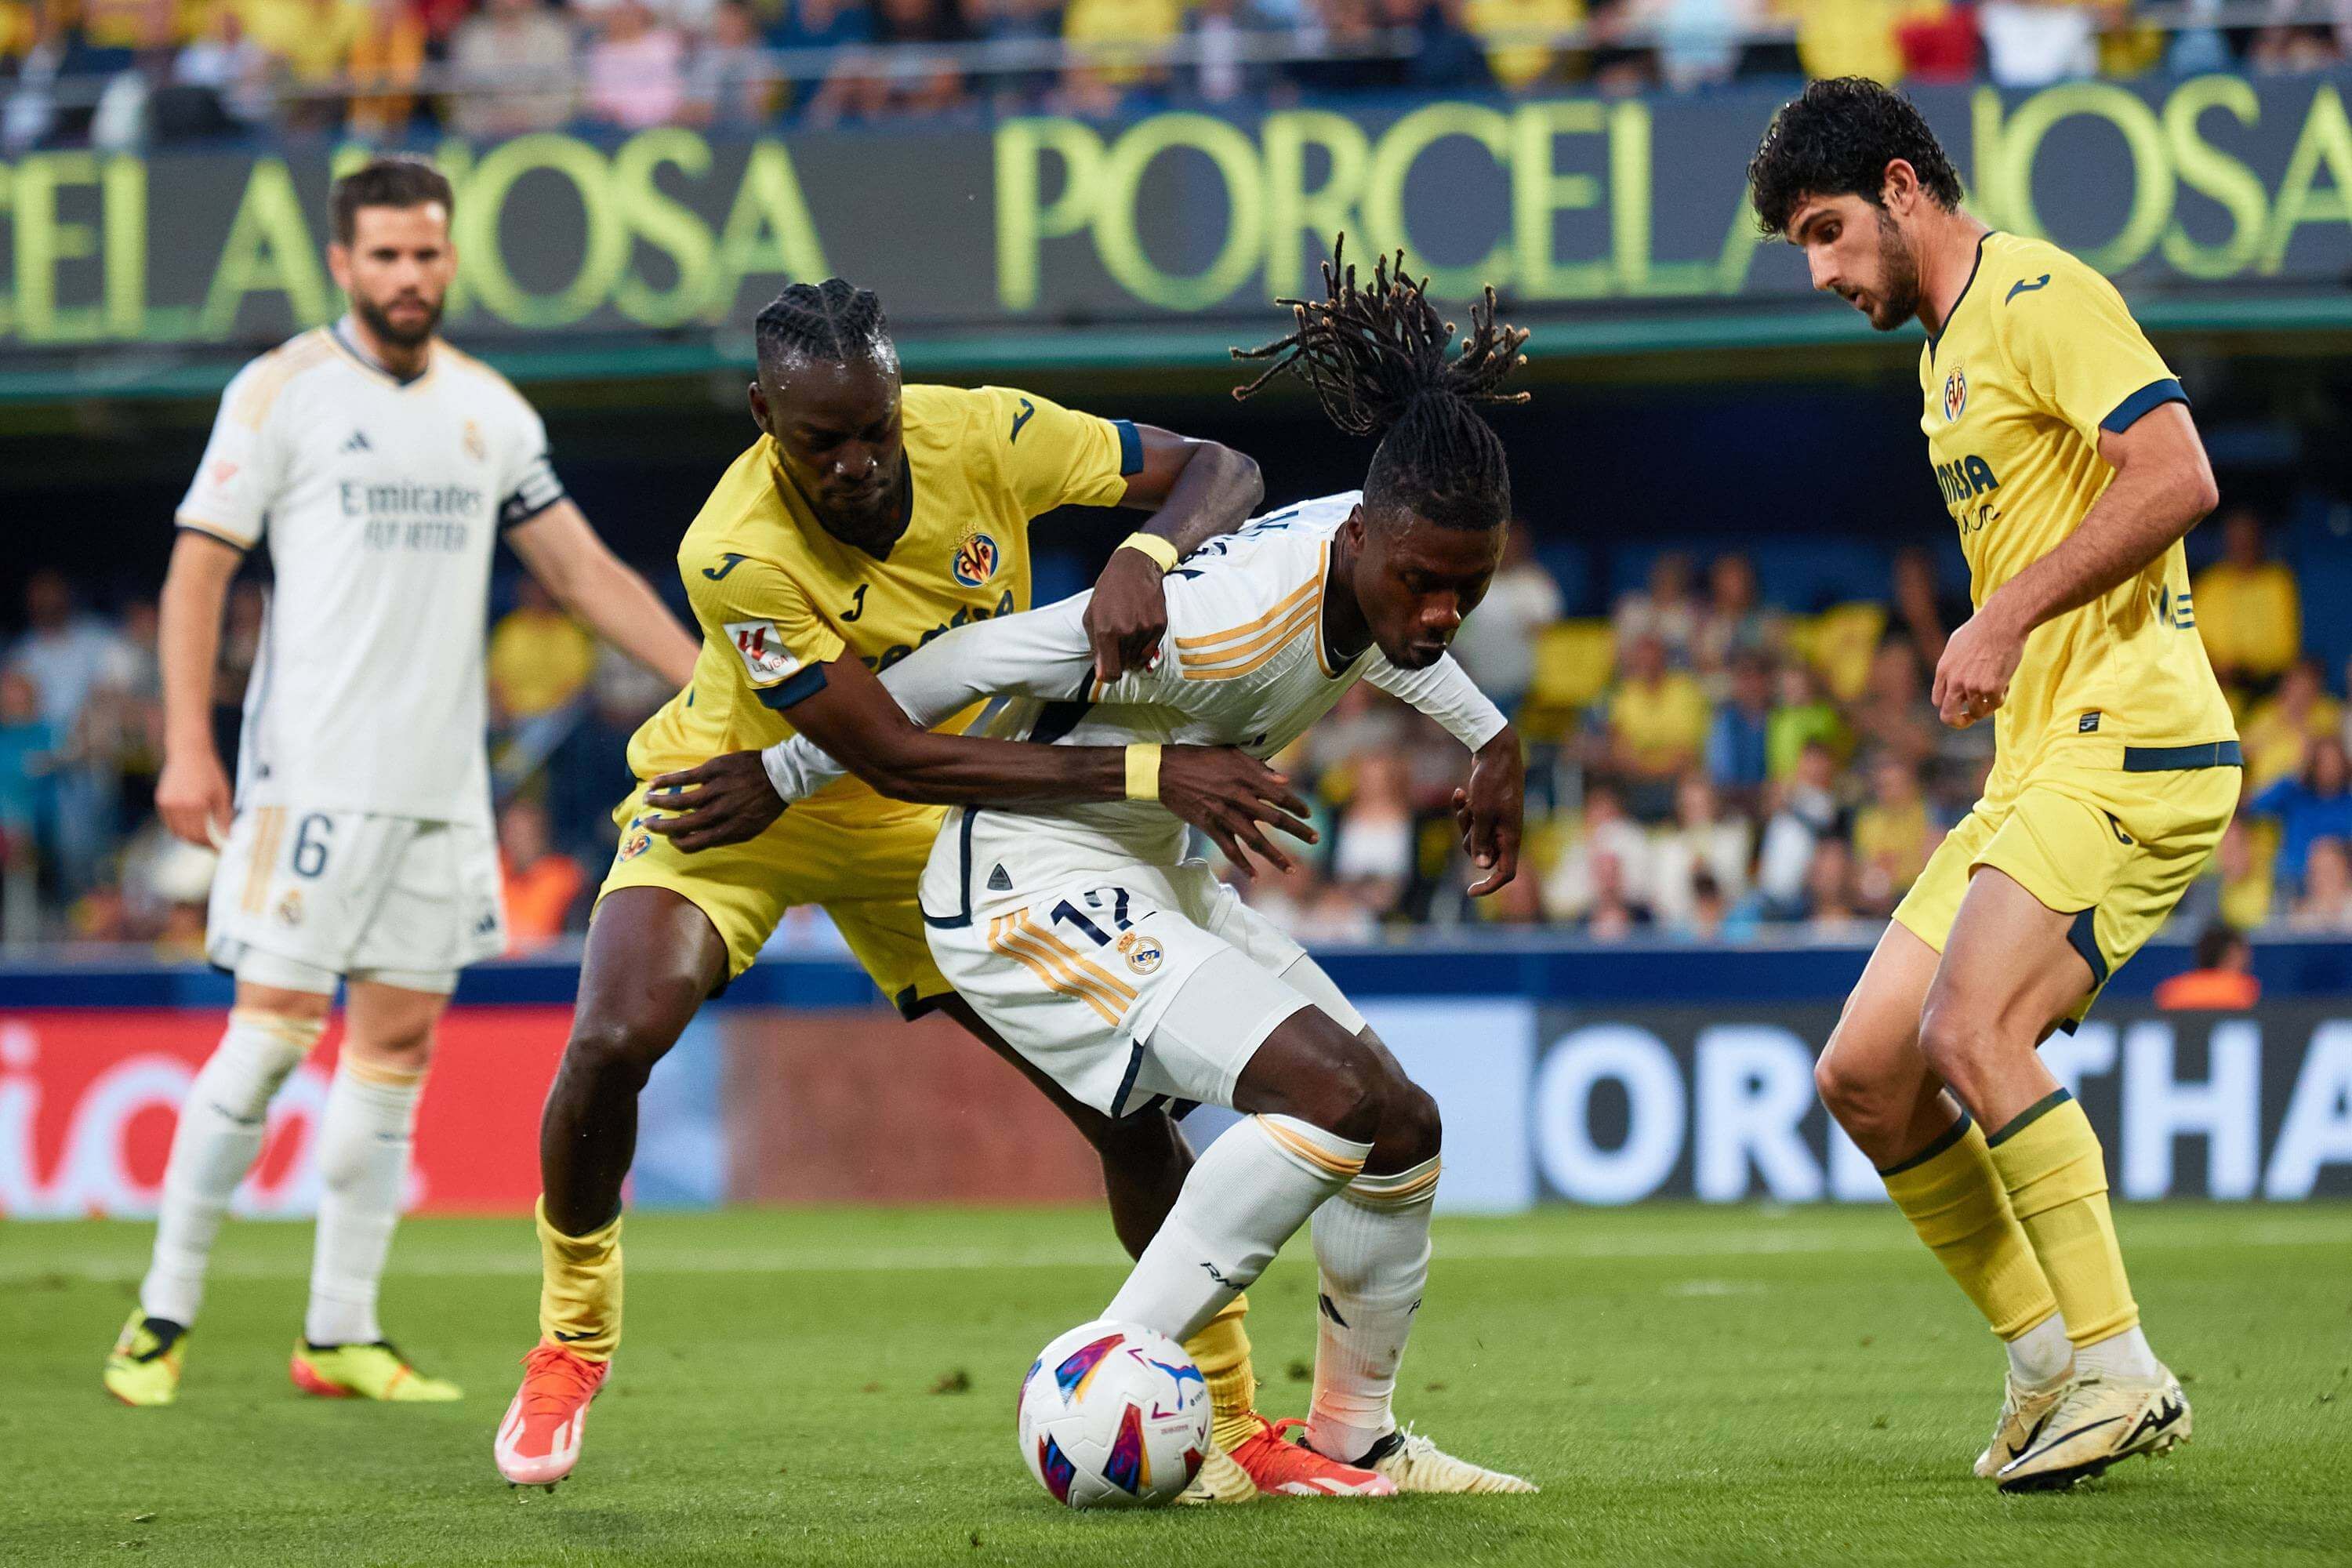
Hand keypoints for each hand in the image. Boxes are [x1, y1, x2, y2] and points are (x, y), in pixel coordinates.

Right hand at [156, 747, 232, 847]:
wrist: (189, 752)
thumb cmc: (209, 772)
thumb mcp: (222, 795)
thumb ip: (224, 818)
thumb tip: (227, 837)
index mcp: (196, 804)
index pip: (201, 835)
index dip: (210, 845)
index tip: (220, 849)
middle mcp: (178, 805)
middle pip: (188, 836)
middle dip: (200, 844)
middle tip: (212, 846)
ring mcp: (167, 803)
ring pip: (176, 832)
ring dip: (189, 838)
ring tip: (203, 837)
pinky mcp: (160, 801)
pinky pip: (170, 822)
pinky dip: (180, 827)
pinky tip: (192, 825)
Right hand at [643, 750, 784, 851]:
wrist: (781, 775)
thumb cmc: (766, 804)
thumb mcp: (751, 828)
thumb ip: (726, 835)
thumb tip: (700, 838)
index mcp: (729, 830)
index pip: (695, 844)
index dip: (679, 844)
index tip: (671, 838)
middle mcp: (720, 813)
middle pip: (682, 825)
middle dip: (661, 827)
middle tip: (648, 823)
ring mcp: (715, 791)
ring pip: (679, 801)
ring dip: (659, 802)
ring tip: (647, 801)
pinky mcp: (713, 771)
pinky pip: (684, 778)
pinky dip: (666, 780)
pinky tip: (653, 783)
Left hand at [1083, 547, 1169, 685]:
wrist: (1134, 568)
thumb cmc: (1108, 592)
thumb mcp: (1091, 616)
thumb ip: (1095, 647)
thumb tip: (1102, 674)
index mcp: (1106, 632)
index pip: (1111, 672)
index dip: (1109, 676)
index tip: (1108, 671)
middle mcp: (1127, 633)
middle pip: (1125, 666)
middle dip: (1119, 660)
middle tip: (1116, 644)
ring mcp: (1145, 629)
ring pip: (1139, 659)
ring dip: (1131, 652)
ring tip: (1127, 632)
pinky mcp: (1159, 625)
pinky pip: (1151, 649)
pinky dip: (1144, 645)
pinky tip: (1138, 629)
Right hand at [1158, 745, 1317, 879]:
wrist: (1166, 772)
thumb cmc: (1200, 758)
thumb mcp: (1231, 754)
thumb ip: (1258, 768)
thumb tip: (1284, 781)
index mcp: (1246, 779)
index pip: (1280, 796)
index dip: (1297, 805)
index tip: (1308, 814)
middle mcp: (1239, 799)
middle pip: (1275, 819)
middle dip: (1298, 831)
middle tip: (1316, 839)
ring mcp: (1225, 816)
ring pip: (1256, 840)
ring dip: (1275, 856)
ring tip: (1291, 870)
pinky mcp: (1210, 827)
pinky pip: (1230, 850)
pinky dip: (1243, 864)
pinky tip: (1255, 876)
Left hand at [1452, 730, 1524, 896]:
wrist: (1497, 751)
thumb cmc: (1492, 782)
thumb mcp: (1482, 813)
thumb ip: (1480, 841)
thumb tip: (1481, 867)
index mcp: (1511, 837)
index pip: (1505, 872)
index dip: (1490, 886)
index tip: (1470, 893)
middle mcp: (1506, 831)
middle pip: (1482, 854)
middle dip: (1469, 840)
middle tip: (1469, 818)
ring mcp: (1498, 820)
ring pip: (1473, 836)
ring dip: (1464, 821)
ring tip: (1467, 800)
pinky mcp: (1488, 809)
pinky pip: (1471, 819)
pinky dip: (1463, 808)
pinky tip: (1460, 792)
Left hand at [1932, 603, 2026, 728]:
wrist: (2002, 622)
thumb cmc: (1982, 629)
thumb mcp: (1955, 645)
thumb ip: (1951, 665)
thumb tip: (1950, 678)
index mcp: (1943, 670)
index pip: (1937, 701)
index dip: (1948, 705)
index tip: (1959, 705)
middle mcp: (1954, 681)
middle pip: (1948, 716)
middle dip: (1958, 722)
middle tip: (1968, 720)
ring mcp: (1972, 686)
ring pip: (1977, 713)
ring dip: (1988, 706)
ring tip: (1996, 691)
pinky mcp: (1991, 688)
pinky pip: (1996, 705)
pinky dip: (2002, 697)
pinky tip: (2006, 682)